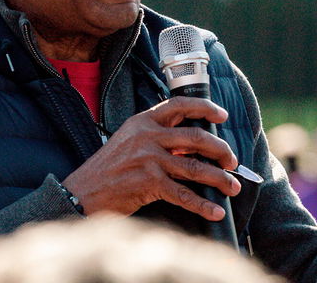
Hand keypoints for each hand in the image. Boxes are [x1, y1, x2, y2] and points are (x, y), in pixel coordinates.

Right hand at [61, 97, 240, 219]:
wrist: (84, 191)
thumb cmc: (108, 168)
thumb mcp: (129, 140)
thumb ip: (156, 136)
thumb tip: (191, 143)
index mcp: (143, 121)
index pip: (179, 105)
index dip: (205, 108)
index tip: (222, 115)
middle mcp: (147, 136)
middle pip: (196, 137)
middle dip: (221, 150)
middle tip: (232, 161)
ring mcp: (149, 159)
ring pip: (195, 167)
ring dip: (220, 179)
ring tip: (232, 187)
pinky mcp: (149, 183)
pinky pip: (184, 195)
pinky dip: (203, 205)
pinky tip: (215, 210)